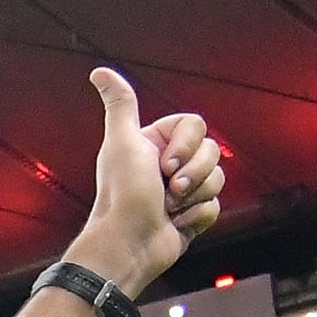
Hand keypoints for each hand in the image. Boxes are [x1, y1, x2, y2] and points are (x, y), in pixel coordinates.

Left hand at [64, 69, 222, 295]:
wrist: (130, 245)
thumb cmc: (124, 194)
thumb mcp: (122, 142)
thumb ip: (121, 106)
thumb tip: (99, 71)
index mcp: (154, 143)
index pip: (196, 125)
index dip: (187, 146)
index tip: (164, 165)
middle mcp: (169, 164)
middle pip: (212, 151)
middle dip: (194, 174)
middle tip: (168, 190)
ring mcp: (182, 191)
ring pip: (217, 179)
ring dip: (194, 197)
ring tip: (170, 209)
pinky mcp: (192, 215)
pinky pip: (215, 206)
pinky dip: (196, 217)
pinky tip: (175, 224)